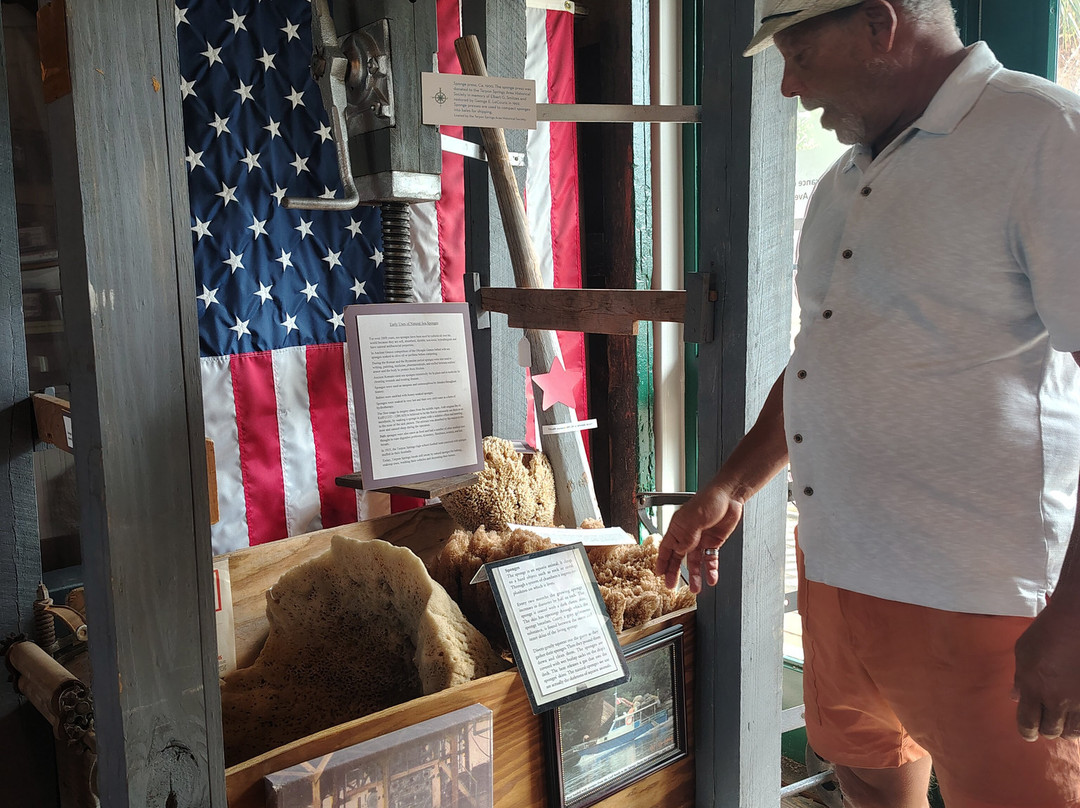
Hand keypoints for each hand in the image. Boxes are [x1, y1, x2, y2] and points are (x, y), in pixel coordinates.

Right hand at [655, 485, 744, 592]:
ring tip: (696, 589)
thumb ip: (687, 536)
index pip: (667, 548)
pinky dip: (711, 570)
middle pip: (679, 557)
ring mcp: (701, 539)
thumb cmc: (710, 499)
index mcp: (678, 527)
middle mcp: (688, 535)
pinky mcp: (714, 542)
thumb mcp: (695, 518)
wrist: (730, 496)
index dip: (662, 561)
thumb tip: (681, 551)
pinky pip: (711, 559)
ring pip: (695, 562)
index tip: (659, 574)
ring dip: (695, 575)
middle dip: (675, 572)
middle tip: (672, 586)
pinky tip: (712, 578)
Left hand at [1013, 600, 1079, 740]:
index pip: (1028, 722)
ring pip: (1073, 731)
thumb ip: (1020, 678)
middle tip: (1045, 725)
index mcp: (1034, 688)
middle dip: (1046, 730)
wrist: (1076, 622)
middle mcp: (1058, 699)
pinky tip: (1077, 716)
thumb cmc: (1046, 632)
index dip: (1027, 732)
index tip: (1028, 735)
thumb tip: (1015, 698)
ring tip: (1063, 722)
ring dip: (1066, 729)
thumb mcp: (1023, 651)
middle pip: (1051, 730)